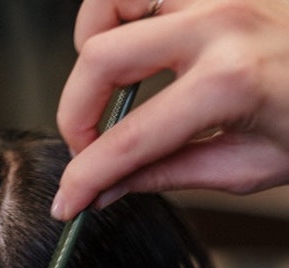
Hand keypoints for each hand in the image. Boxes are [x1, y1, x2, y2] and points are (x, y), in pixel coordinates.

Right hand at [53, 0, 288, 220]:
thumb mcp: (247, 168)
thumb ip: (166, 174)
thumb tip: (109, 189)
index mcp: (231, 82)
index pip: (126, 142)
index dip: (83, 179)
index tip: (67, 200)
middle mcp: (221, 24)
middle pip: (98, 62)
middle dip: (76, 117)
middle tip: (91, 148)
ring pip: (111, 0)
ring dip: (93, 48)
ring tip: (109, 85)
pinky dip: (122, 10)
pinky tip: (134, 42)